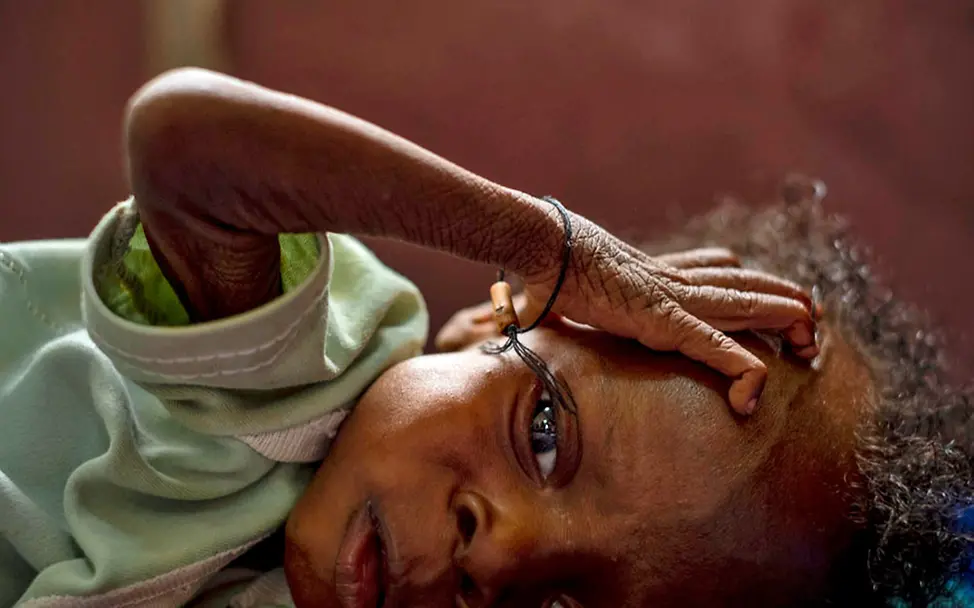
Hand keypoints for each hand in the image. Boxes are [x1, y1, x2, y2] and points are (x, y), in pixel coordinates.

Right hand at [440, 232, 817, 414]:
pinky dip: (740, 367)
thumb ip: (551, 300)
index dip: (746, 282)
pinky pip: (715, 345)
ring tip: (814, 335)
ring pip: (747, 306)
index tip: (765, 297)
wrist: (539, 246)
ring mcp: (673, 299)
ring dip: (785, 318)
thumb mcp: (556, 288)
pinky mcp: (663, 319)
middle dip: (783, 300)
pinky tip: (757, 389)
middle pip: (744, 285)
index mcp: (654, 275)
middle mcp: (673, 282)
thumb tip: (517, 308)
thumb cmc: (542, 266)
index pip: (714, 270)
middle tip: (812, 321)